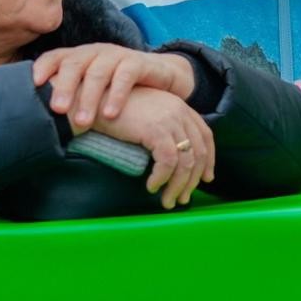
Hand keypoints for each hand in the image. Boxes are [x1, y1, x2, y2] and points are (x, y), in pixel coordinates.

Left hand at [33, 45, 195, 129]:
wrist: (160, 76)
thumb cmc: (117, 86)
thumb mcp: (92, 87)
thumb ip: (72, 94)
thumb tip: (39, 116)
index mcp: (80, 56)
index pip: (57, 56)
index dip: (45, 66)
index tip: (35, 83)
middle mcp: (95, 52)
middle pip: (75, 63)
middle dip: (64, 86)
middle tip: (58, 110)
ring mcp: (117, 55)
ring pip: (98, 72)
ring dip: (89, 97)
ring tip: (83, 121)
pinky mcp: (138, 62)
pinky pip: (125, 76)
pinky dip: (117, 95)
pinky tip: (111, 114)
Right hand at [92, 86, 214, 209]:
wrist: (92, 100)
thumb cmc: (114, 110)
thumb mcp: (146, 116)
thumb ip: (163, 129)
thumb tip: (175, 159)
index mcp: (179, 105)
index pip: (205, 135)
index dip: (208, 159)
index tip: (205, 178)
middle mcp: (179, 110)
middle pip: (198, 151)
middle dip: (193, 180)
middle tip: (182, 199)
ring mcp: (169, 118)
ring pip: (185, 161)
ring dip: (177, 186)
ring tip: (166, 201)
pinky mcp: (155, 129)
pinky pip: (168, 162)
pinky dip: (162, 178)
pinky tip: (152, 186)